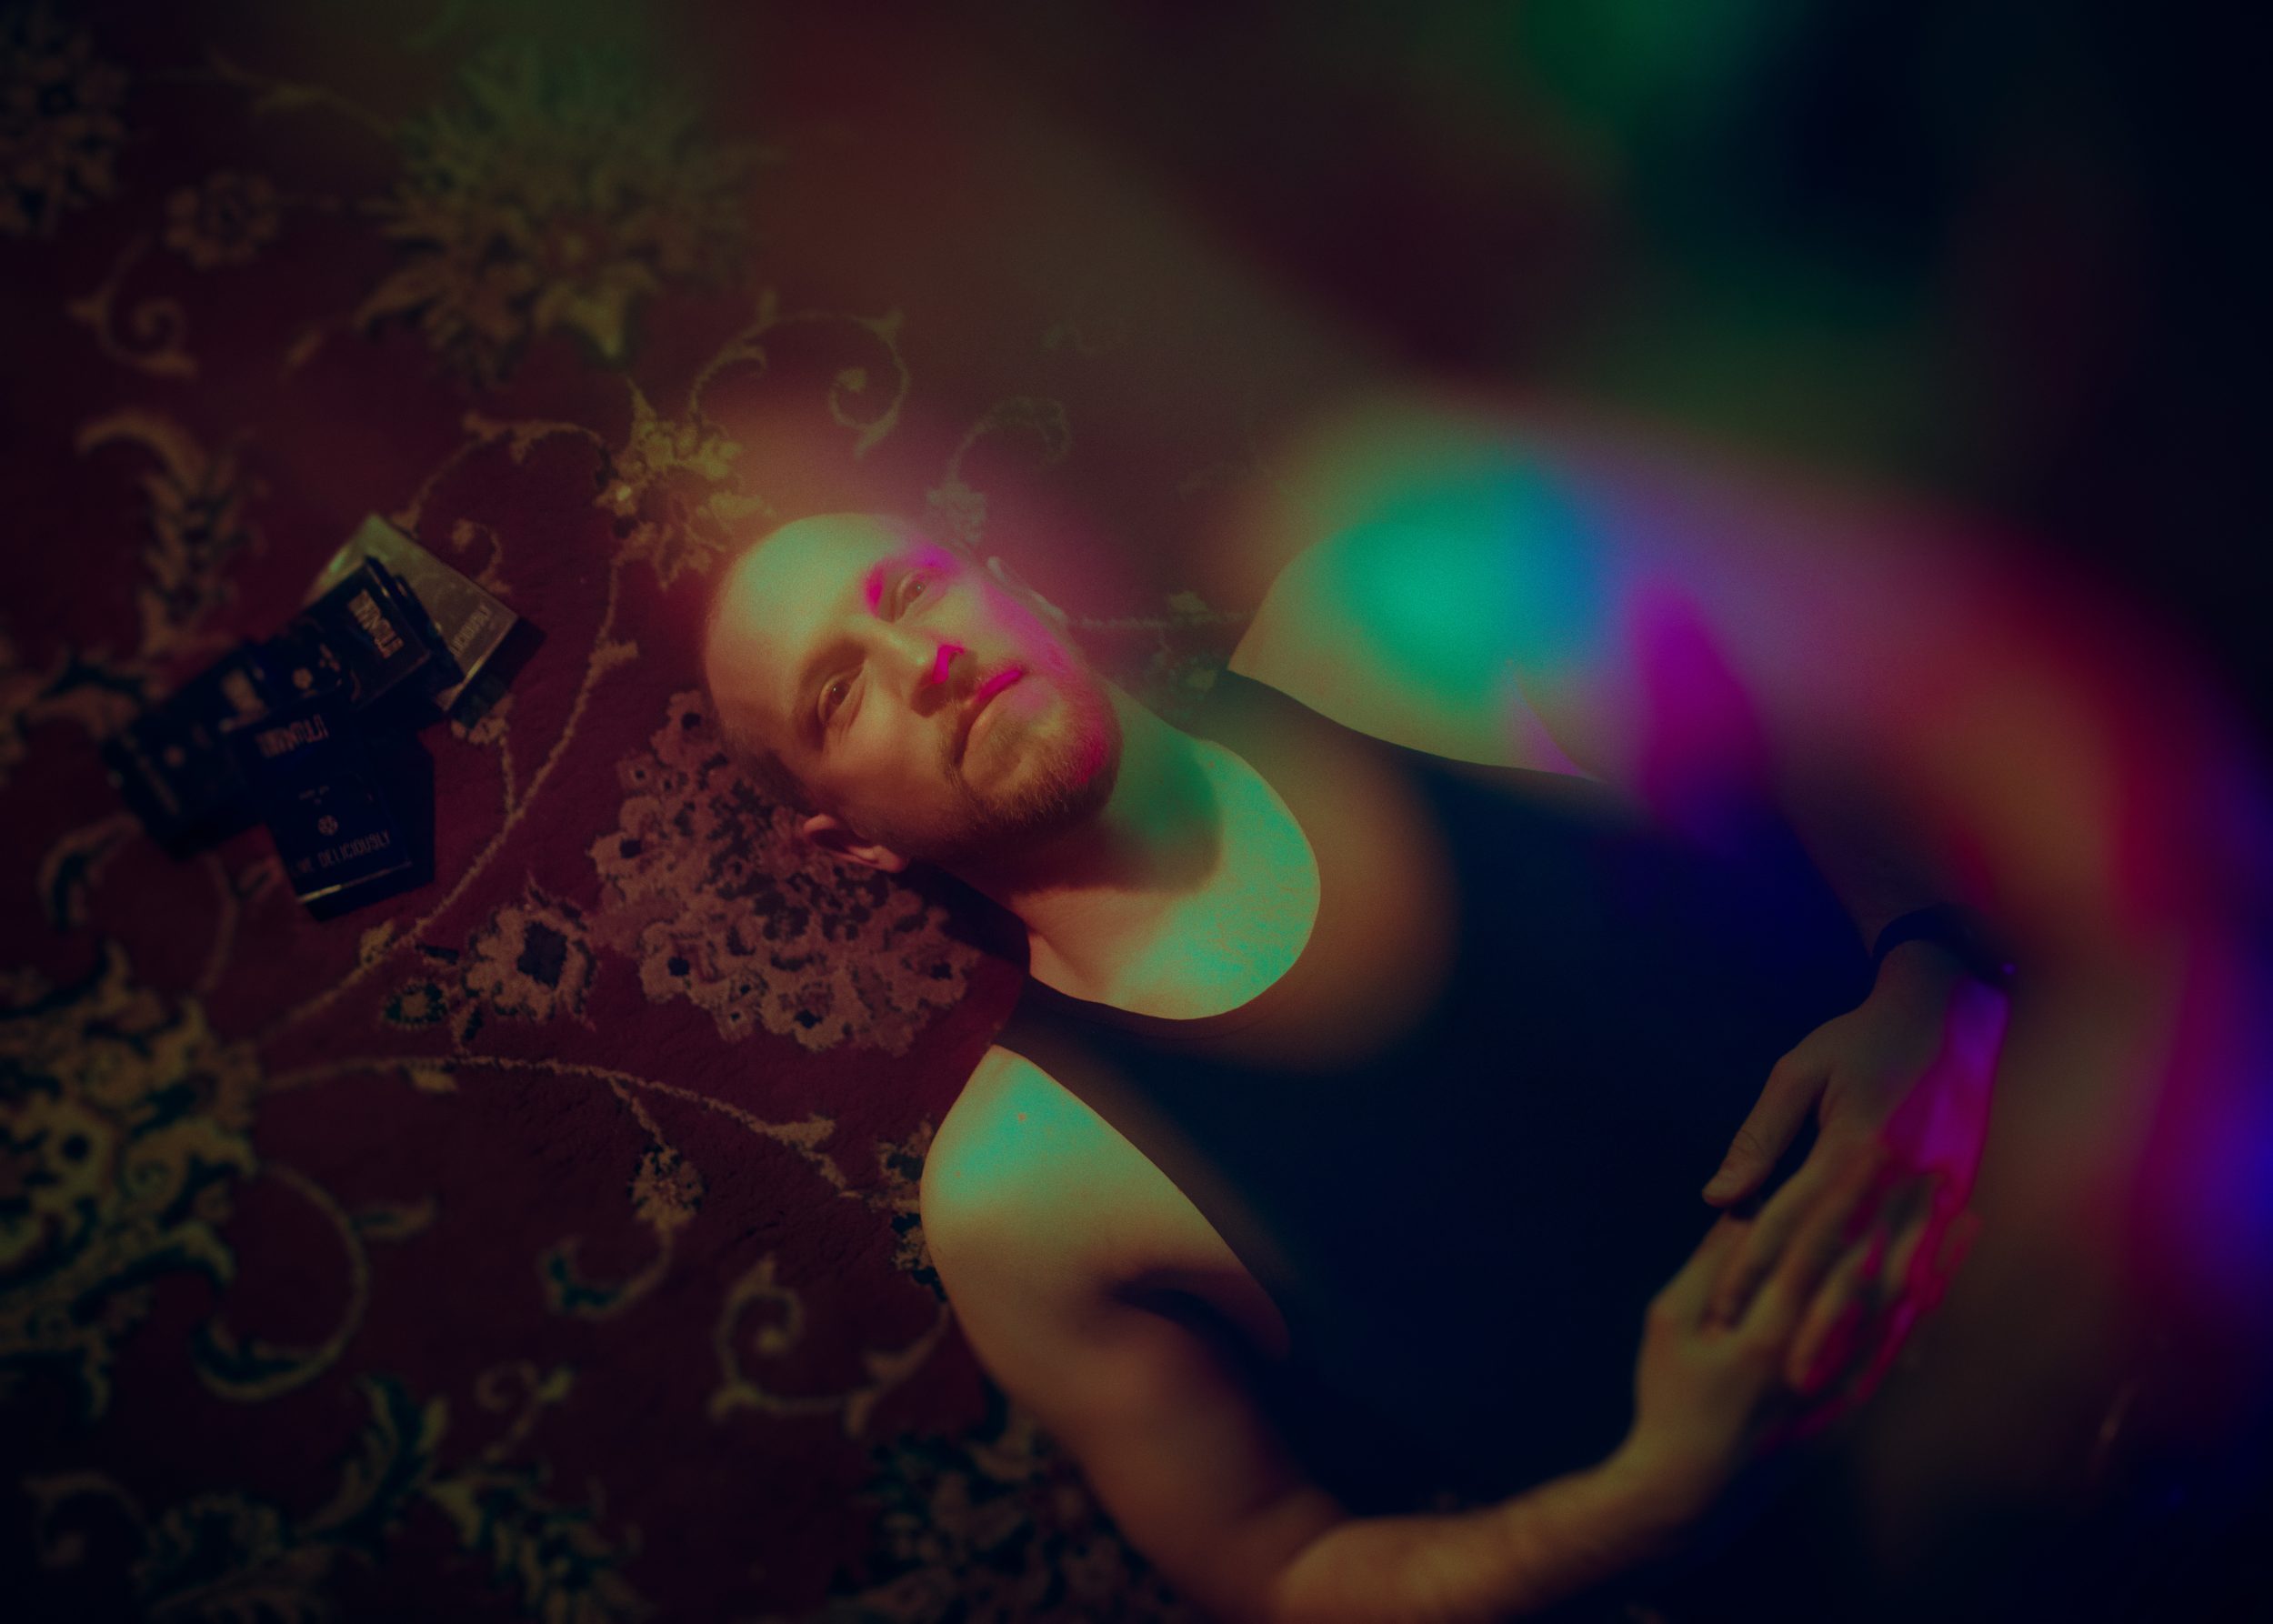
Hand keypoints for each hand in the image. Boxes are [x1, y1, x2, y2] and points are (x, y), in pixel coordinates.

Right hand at [1612, 1146, 1961, 1533]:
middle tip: (1937, 1168)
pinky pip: (1903, 1356)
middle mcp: (1818, 1358)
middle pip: (1876, 1274)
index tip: (1867, 1149)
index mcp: (1767, 1333)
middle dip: (1908, 1217)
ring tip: (1963, 1215)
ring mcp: (1844, 1388)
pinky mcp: (1856, 1411)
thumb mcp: (1670, 1324)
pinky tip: (1945, 1285)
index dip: (1845, 1195)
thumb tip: (1746, 1211)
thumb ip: (1711, 1267)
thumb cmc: (1669, 1401)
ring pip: (1902, 1313)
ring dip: (1934, 1259)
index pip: (1815, 1247)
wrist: (1693, 1495)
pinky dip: (1927, 1315)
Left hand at [1699, 944, 2007, 1387]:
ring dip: (1858, 1333)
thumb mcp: (1800, 1073)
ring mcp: (1936, 1194)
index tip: (1722, 1312)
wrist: (1951, 1011)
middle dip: (1807, 1325)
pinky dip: (1910, 1313)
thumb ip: (1760, 1139)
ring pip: (1891, 1280)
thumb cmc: (1861, 1039)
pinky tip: (1893, 1353)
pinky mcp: (1959, 1199)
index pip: (1791, 1223)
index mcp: (1854, 1146)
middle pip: (1845, 1266)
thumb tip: (1720, 1197)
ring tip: (1824, 1380)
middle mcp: (1898, 1178)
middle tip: (1771, 1376)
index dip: (1754, 1270)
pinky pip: (1930, 1269)